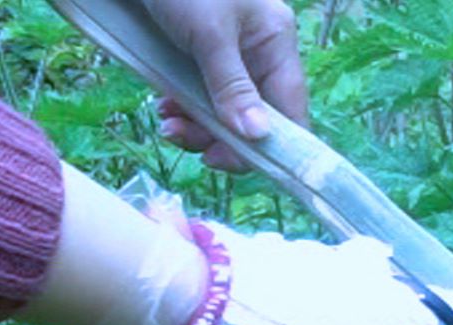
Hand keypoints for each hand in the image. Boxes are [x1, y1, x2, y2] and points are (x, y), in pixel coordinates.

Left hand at [142, 0, 308, 170]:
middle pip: (254, 118)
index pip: (289, 111)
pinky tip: (163, 106)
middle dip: (219, 136)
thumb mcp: (209, 35)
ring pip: (225, 113)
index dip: (267, 146)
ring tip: (165, 121)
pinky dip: (184, 109)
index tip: (225, 161)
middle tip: (180, 135)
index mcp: (276, 43)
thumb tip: (258, 138)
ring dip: (196, 126)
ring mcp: (230, 56)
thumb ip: (233, 86)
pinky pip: (202, 98)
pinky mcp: (201, 57)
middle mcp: (259, 53)